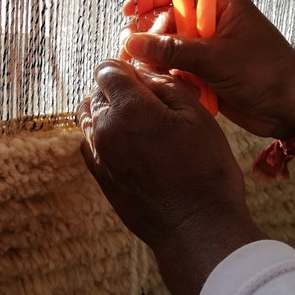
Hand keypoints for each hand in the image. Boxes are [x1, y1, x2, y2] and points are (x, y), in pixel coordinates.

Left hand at [79, 59, 264, 294]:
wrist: (196, 227)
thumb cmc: (204, 170)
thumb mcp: (196, 115)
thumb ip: (164, 86)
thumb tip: (142, 74)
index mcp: (128, 108)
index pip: (107, 70)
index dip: (125, 67)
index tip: (141, 75)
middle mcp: (103, 129)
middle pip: (97, 93)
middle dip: (117, 89)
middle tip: (147, 99)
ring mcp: (97, 154)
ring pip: (90, 118)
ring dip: (108, 112)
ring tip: (138, 121)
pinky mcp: (99, 176)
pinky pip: (90, 143)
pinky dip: (103, 135)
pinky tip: (128, 142)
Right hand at [119, 0, 294, 139]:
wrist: (291, 111)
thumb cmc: (266, 74)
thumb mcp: (217, 58)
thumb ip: (173, 50)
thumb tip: (132, 42)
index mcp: (220, 7)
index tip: (128, 12)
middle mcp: (211, 26)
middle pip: (166, 22)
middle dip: (148, 36)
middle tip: (131, 52)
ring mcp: (206, 51)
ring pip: (167, 48)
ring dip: (153, 59)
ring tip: (141, 71)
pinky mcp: (203, 74)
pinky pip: (174, 70)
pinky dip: (164, 76)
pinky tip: (157, 83)